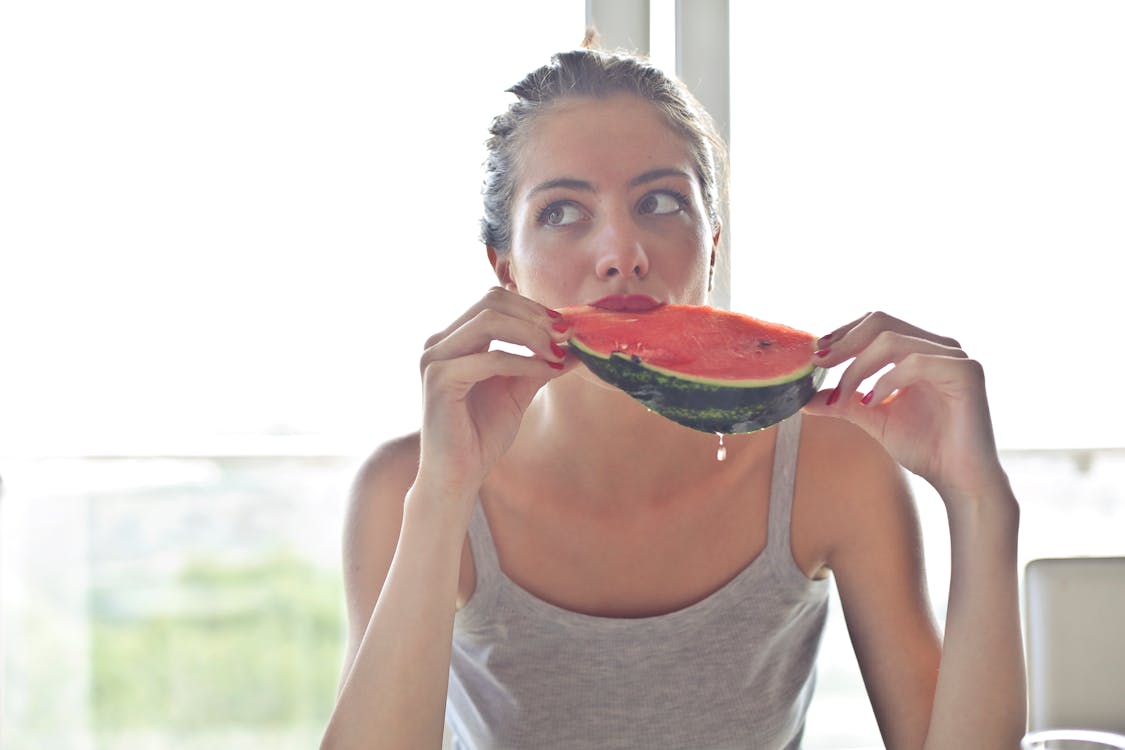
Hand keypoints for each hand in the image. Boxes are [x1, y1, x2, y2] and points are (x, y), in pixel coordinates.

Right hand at [416, 287, 577, 498]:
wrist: (458, 476)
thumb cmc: (481, 435)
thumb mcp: (517, 390)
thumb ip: (539, 363)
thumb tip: (575, 346)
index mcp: (454, 340)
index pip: (494, 300)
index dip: (532, 308)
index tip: (565, 326)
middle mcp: (439, 342)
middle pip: (491, 302)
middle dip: (534, 315)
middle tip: (566, 335)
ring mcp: (435, 358)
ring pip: (489, 320)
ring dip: (531, 333)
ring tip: (558, 351)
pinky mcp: (439, 379)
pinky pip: (490, 358)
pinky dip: (523, 362)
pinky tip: (546, 370)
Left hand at [802, 311, 1006, 501]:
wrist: (958, 481)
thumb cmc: (924, 448)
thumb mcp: (873, 417)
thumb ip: (844, 402)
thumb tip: (804, 399)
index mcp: (920, 349)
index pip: (876, 323)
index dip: (843, 333)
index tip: (816, 355)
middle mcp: (939, 346)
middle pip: (881, 322)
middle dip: (844, 342)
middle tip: (819, 364)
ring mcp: (955, 356)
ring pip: (892, 341)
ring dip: (858, 368)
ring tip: (842, 397)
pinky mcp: (967, 372)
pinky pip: (916, 362)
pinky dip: (886, 381)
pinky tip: (872, 402)